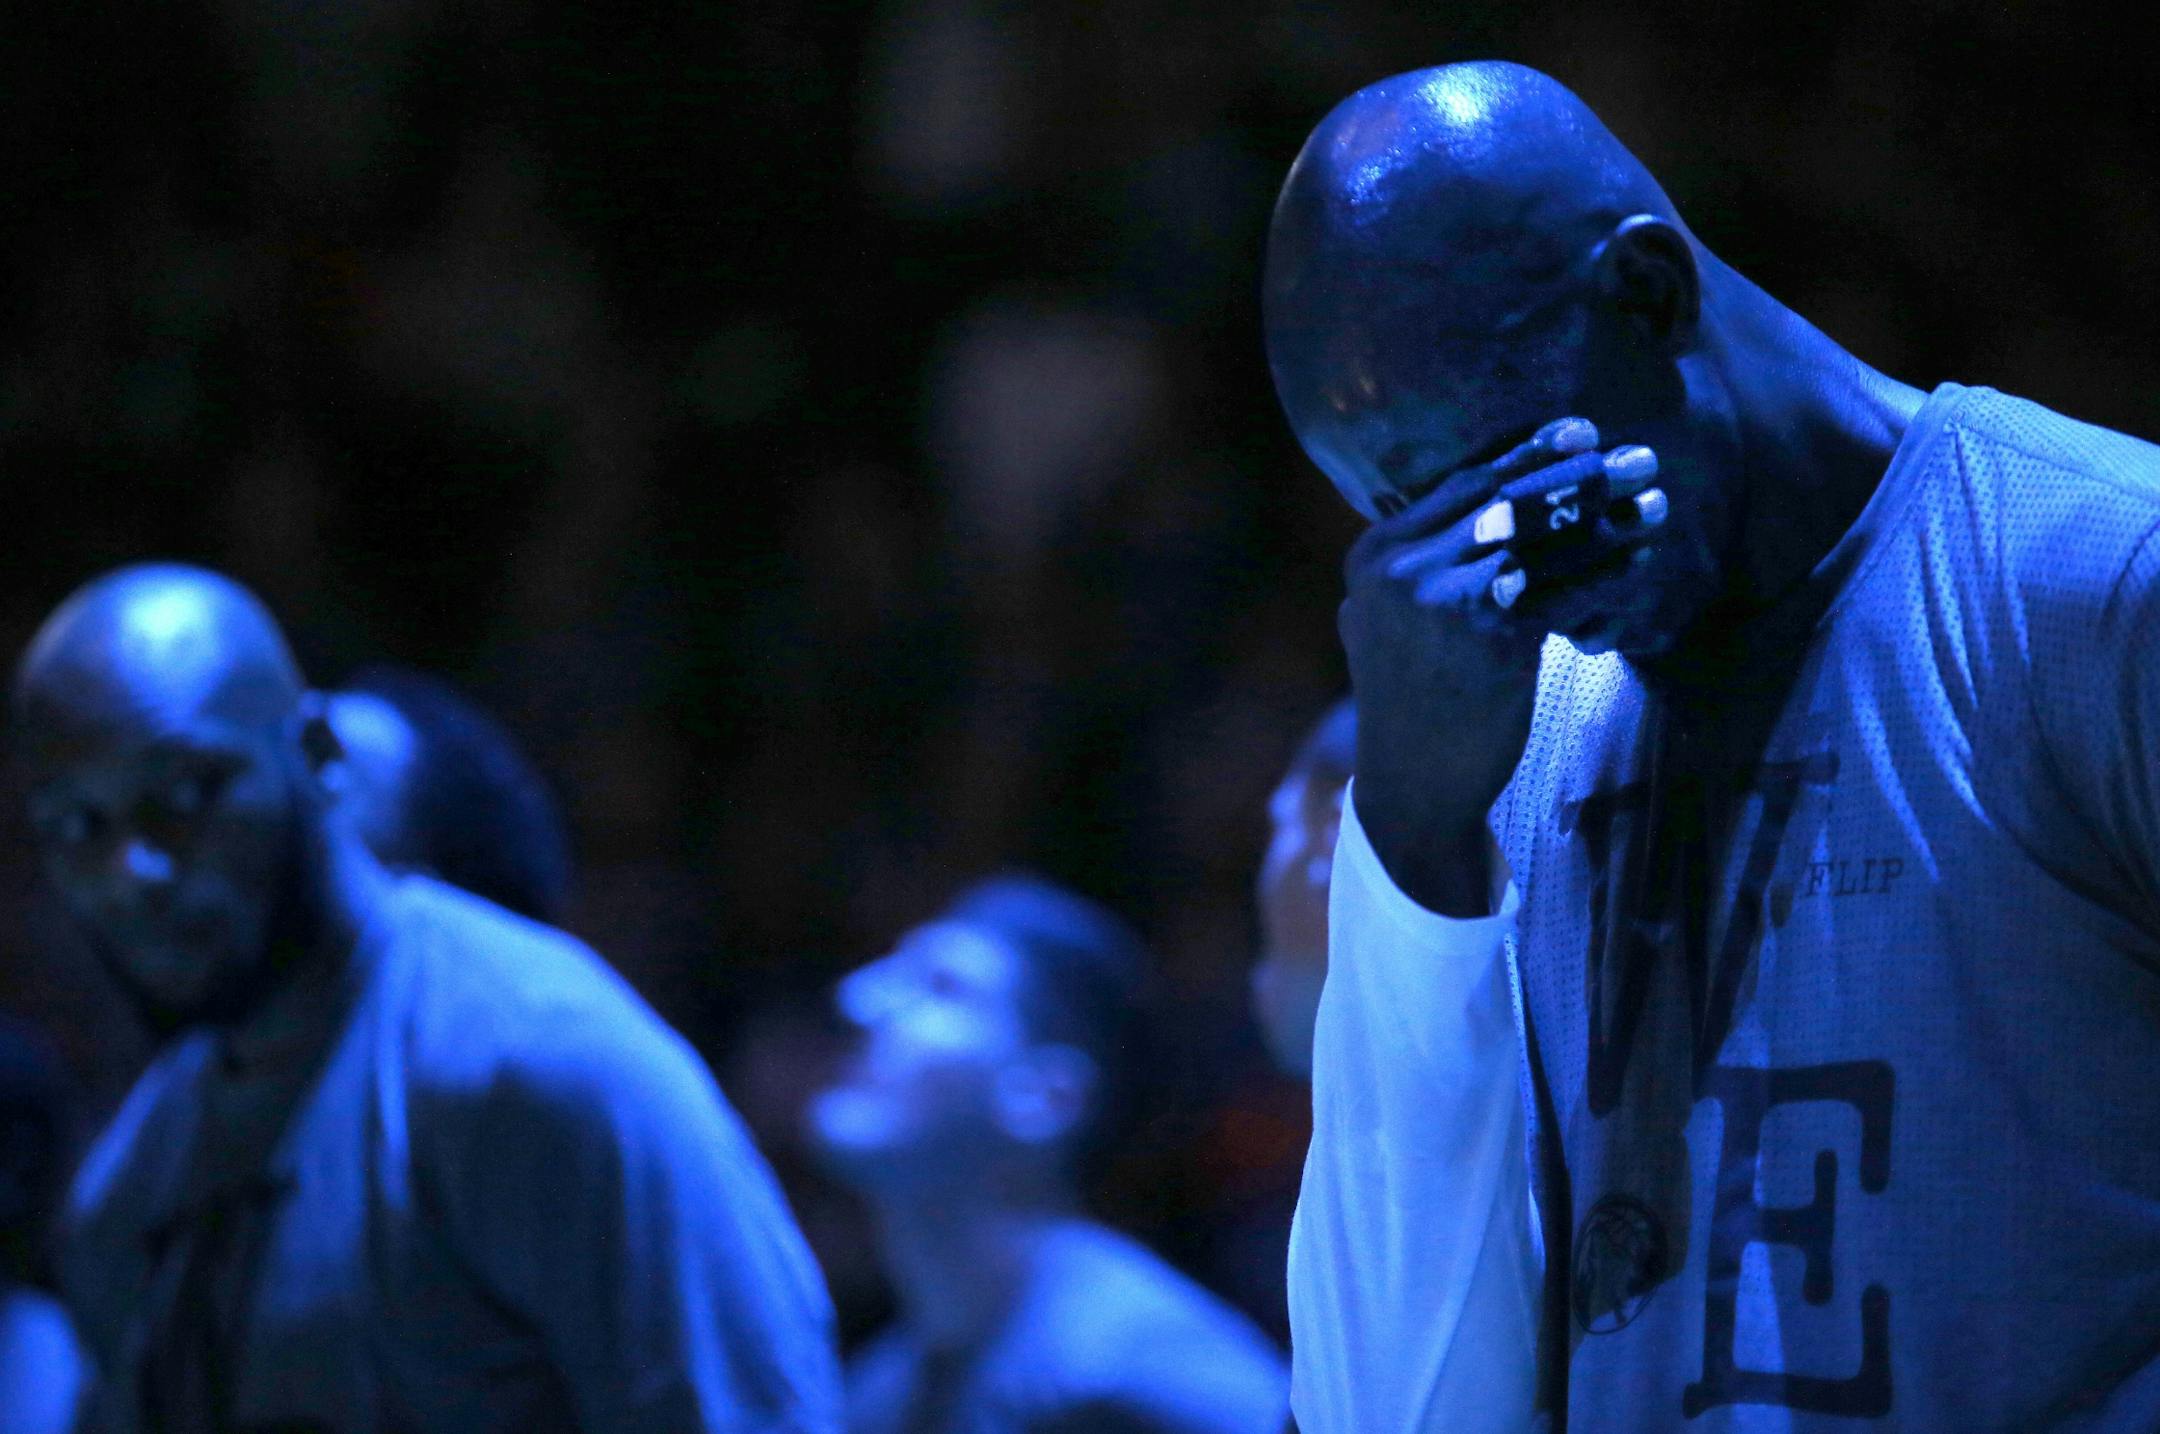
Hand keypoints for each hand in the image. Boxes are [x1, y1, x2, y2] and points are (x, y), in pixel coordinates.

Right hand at [1340, 417, 1664, 913]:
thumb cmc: (1416, 699)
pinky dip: (1607, 575)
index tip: (1582, 430)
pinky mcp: (1490, 638)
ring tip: (1656, 501)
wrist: (1414, 787)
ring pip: (1543, 543)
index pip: (1462, 485)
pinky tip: (1640, 561)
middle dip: (1581, 474)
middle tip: (1639, 456)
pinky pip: (1564, 592)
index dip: (1527, 453)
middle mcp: (1402, 569)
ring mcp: (1443, 601)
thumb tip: (1496, 497)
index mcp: (1375, 554)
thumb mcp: (1393, 619)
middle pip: (1507, 502)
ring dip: (1610, 518)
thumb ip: (1426, 559)